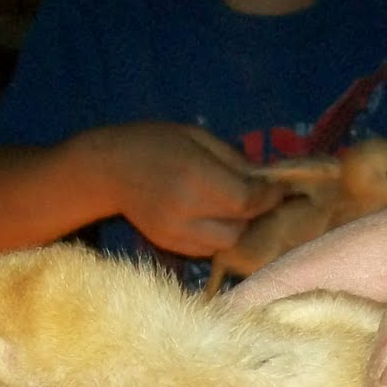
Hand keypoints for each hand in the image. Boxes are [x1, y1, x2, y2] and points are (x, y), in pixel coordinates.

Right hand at [93, 122, 283, 256]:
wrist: (107, 170)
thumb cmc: (154, 143)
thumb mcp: (197, 137)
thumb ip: (233, 159)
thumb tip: (265, 178)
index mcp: (195, 178)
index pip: (247, 200)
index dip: (269, 196)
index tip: (278, 188)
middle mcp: (187, 212)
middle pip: (240, 227)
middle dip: (254, 212)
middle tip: (256, 197)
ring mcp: (176, 234)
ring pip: (226, 243)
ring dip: (238, 227)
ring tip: (234, 208)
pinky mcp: (170, 246)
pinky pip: (208, 249)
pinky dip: (218, 236)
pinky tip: (213, 218)